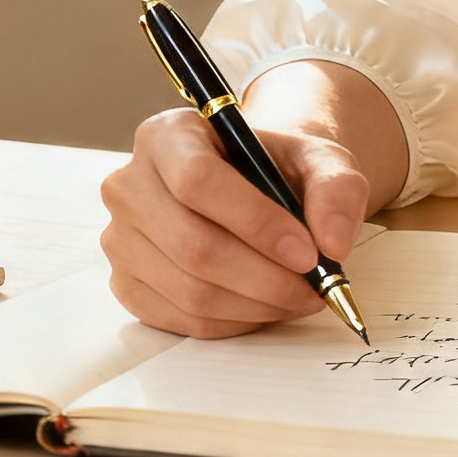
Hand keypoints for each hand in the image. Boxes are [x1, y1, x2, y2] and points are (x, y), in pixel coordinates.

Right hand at [99, 59, 406, 337]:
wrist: (255, 187)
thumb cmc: (280, 168)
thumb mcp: (320, 157)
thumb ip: (337, 187)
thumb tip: (333, 243)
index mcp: (169, 135)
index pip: (199, 182)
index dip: (256, 223)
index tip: (308, 253)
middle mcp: (130, 186)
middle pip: (193, 245)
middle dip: (265, 277)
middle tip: (316, 288)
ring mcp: (121, 240)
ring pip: (189, 290)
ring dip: (256, 304)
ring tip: (302, 297)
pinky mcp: (126, 285)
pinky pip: (181, 318)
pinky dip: (234, 321)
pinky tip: (268, 306)